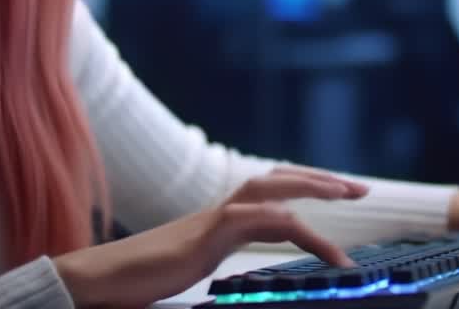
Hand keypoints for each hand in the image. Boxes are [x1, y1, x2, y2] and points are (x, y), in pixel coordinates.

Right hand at [54, 166, 368, 306]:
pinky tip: (320, 242)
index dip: (306, 190)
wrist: (99, 280)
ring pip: (272, 188)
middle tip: (359, 188)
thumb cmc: (139, 279)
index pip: (271, 194)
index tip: (339, 197)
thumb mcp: (192, 269)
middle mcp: (220, 211)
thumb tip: (240, 274)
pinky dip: (298, 229)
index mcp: (219, 220)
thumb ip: (217, 260)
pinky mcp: (208, 235)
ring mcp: (213, 219)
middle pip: (278, 179)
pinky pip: (261, 221)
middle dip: (321, 179)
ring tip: (347, 195)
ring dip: (313, 187)